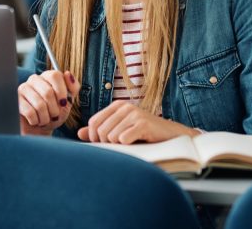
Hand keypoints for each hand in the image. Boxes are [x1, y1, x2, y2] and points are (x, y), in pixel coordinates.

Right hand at [18, 70, 79, 134]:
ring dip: (46, 117)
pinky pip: (29, 112)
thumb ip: (73, 88)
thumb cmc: (53, 114)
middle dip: (54, 109)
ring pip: (39, 104)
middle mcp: (34, 79)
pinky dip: (36, 121)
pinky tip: (35, 121)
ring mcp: (23, 89)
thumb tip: (68, 74)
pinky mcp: (15, 101)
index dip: (61, 91)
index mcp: (47, 76)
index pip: (55, 75)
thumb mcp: (68, 102)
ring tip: (44, 120)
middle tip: (54, 115)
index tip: (63, 103)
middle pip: (48, 92)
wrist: (40, 130)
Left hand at [77, 100, 197, 143]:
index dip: (95, 138)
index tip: (106, 144)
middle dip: (107, 144)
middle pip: (101, 131)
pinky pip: (123, 139)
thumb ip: (100, 130)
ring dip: (120, 146)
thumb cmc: (145, 135)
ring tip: (132, 143)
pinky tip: (138, 143)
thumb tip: (80, 133)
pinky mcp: (142, 123)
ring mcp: (134, 113)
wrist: (172, 136)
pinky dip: (128, 145)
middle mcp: (124, 106)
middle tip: (122, 145)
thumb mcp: (121, 130)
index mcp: (117, 106)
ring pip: (111, 137)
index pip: (93, 123)